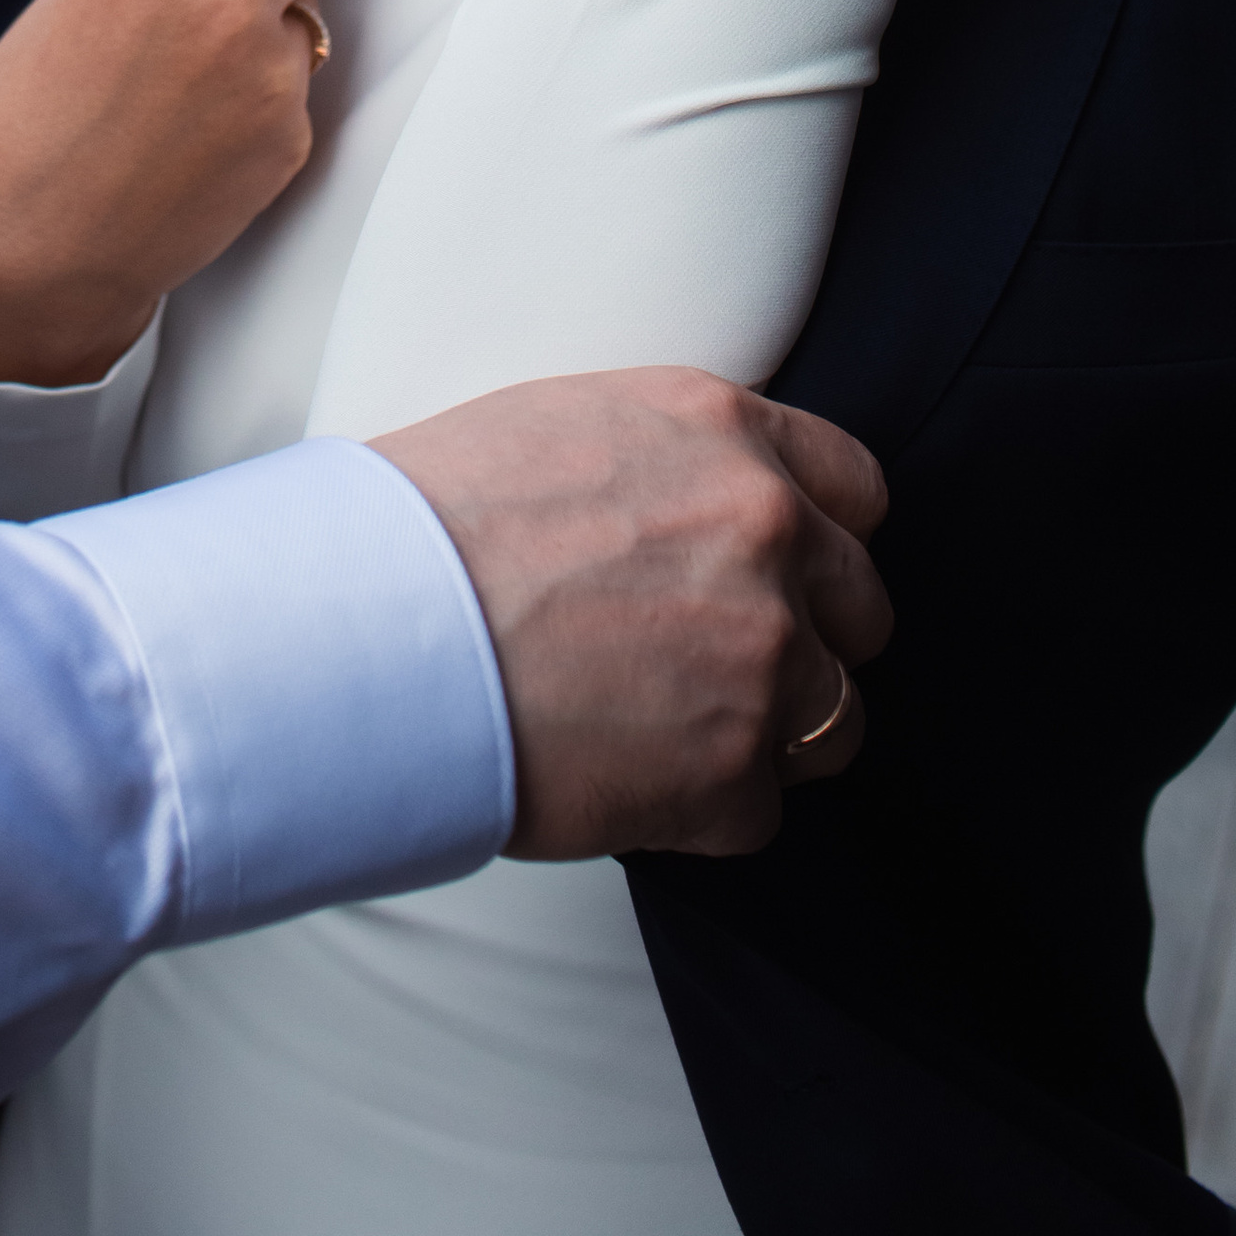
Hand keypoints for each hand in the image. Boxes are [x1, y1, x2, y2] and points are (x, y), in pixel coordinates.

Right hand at [0, 0, 330, 386]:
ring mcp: (267, 73)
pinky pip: (295, 91)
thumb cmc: (20, 127)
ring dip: (263, 33)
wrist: (28, 260)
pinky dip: (258, 106)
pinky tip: (194, 141)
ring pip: (303, 14)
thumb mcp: (69, 1)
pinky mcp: (290, 139)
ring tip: (185, 89)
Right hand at [376, 371, 891, 858]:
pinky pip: (761, 811)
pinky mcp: (734, 773)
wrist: (373, 626)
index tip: (784, 573)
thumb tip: (701, 505)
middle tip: (710, 661)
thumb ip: (672, 460)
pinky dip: (701, 811)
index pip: (857, 486)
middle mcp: (769, 531)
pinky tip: (621, 777)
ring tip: (662, 731)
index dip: (820, 537)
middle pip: (862, 608)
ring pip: (836, 719)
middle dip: (805, 639)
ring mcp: (765, 656)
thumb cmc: (431, 522)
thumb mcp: (567, 425)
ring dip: (766, 734)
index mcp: (726, 433)